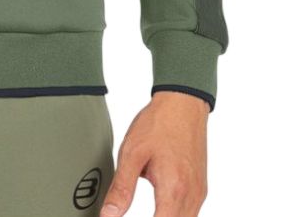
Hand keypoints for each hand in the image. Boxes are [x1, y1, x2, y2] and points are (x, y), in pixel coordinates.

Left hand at [101, 91, 208, 216]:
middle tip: (127, 213)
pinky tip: (160, 209)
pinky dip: (174, 215)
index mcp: (173, 190)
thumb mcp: (131, 153)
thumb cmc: (158, 124)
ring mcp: (199, 192)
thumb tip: (109, 215)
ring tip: (149, 211)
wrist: (183, 104)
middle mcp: (191, 196)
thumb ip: (122, 188)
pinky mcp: (200, 187)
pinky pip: (190, 213)